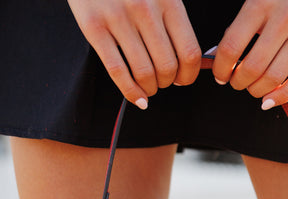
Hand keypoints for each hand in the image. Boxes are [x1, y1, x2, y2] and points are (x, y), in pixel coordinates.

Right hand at [67, 0, 201, 107]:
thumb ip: (174, 20)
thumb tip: (191, 62)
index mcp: (168, 0)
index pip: (189, 53)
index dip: (188, 75)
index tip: (182, 79)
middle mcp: (145, 9)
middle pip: (167, 67)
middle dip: (167, 83)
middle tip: (161, 82)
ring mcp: (118, 18)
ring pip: (144, 73)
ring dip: (149, 89)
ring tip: (148, 87)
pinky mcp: (94, 27)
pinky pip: (117, 71)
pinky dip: (130, 92)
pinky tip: (137, 98)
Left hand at [212, 0, 287, 107]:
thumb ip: (242, 20)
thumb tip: (220, 52)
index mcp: (262, 1)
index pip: (232, 46)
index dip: (221, 68)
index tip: (220, 74)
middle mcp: (285, 16)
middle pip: (253, 67)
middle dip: (239, 82)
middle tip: (236, 82)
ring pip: (275, 76)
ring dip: (258, 90)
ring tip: (252, 88)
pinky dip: (282, 95)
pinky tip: (269, 100)